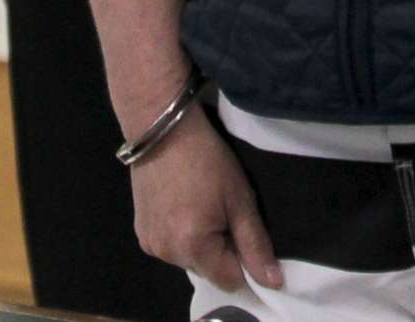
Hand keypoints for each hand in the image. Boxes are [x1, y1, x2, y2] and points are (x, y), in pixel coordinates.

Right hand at [129, 109, 281, 293]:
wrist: (164, 131)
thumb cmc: (208, 160)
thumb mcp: (240, 199)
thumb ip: (255, 244)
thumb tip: (273, 282)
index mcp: (192, 248)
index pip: (229, 281)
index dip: (243, 260)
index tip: (244, 230)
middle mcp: (166, 254)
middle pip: (208, 271)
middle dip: (222, 249)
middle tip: (224, 210)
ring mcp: (150, 244)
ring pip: (189, 259)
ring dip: (201, 242)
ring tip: (203, 204)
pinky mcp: (140, 233)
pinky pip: (171, 247)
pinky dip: (182, 235)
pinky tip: (185, 205)